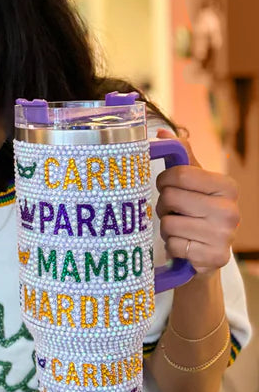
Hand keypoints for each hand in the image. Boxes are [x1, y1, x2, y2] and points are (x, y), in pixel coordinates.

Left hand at [155, 128, 239, 273]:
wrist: (209, 252)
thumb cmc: (199, 210)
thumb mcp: (195, 182)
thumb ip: (181, 157)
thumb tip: (162, 134)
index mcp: (228, 186)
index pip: (180, 174)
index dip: (164, 180)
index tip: (165, 185)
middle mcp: (230, 210)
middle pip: (170, 198)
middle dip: (164, 205)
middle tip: (173, 211)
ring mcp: (224, 236)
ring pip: (168, 224)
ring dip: (166, 227)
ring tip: (179, 228)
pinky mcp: (214, 258)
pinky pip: (173, 245)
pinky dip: (172, 246)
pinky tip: (185, 245)